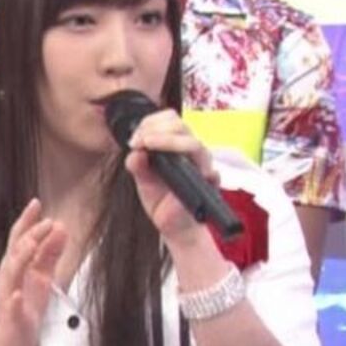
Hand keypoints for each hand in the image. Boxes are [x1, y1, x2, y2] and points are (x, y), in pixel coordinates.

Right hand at [0, 199, 65, 345]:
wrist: (6, 344)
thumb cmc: (22, 310)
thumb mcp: (41, 279)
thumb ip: (49, 255)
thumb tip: (61, 229)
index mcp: (17, 268)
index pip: (19, 238)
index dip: (27, 221)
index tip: (37, 202)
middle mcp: (8, 278)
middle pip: (16, 251)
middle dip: (30, 235)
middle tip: (48, 222)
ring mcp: (7, 297)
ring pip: (11, 274)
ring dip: (21, 258)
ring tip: (33, 244)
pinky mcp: (10, 317)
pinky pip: (10, 307)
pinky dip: (13, 300)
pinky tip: (16, 295)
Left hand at [125, 108, 219, 244]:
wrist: (174, 226)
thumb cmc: (162, 200)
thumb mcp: (142, 181)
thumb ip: (137, 165)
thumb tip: (135, 152)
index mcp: (175, 145)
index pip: (169, 120)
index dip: (150, 122)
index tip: (134, 138)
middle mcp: (191, 151)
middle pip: (181, 125)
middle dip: (156, 129)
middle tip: (138, 142)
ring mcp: (202, 165)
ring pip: (193, 142)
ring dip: (168, 140)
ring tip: (148, 146)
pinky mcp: (210, 183)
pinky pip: (211, 172)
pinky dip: (198, 168)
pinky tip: (175, 168)